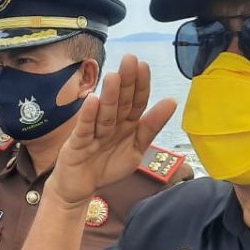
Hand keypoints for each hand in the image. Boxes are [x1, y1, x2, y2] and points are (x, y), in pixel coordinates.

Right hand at [49, 55, 176, 204]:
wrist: (79, 188)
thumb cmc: (107, 166)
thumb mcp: (135, 149)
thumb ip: (151, 127)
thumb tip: (171, 101)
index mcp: (126, 125)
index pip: (136, 102)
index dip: (141, 85)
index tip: (144, 66)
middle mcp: (110, 125)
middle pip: (121, 103)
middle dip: (126, 83)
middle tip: (129, 60)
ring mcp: (93, 133)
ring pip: (104, 114)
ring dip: (110, 96)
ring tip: (114, 77)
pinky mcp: (77, 144)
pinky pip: (84, 129)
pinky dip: (88, 116)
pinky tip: (93, 101)